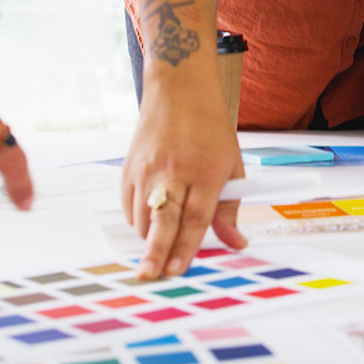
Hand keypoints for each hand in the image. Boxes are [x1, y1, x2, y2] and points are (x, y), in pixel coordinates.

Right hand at [121, 78, 246, 278]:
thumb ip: (230, 206)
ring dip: (148, 238)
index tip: (178, 270)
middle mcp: (173, 171)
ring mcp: (148, 168)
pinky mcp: (130, 166)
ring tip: (157, 250)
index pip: (194, 218)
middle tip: (151, 275)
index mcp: (204, 171)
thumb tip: (235, 242)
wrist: (178, 88)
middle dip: (156, 252)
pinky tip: (147, 224)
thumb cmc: (210, 125)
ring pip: (142, 216)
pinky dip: (136, 219)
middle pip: (163, 220)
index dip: (186, 247)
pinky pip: (128, 204)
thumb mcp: (231, 163)